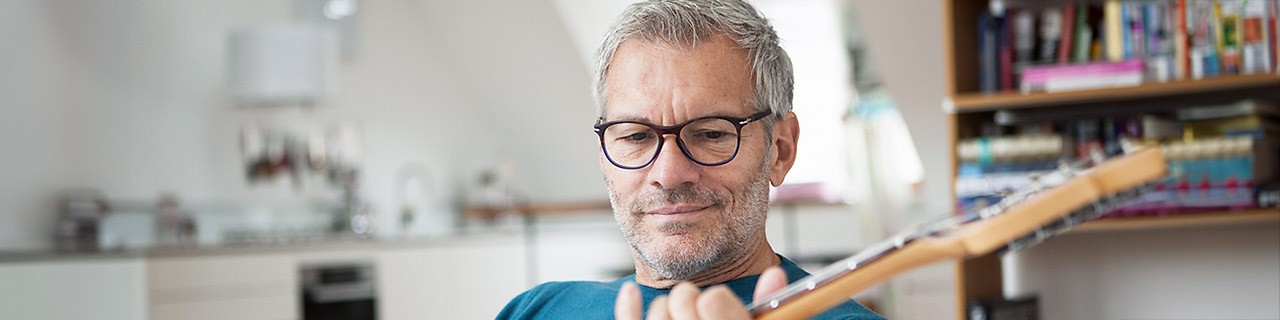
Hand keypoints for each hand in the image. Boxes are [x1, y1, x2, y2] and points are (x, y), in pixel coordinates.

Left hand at [615, 266, 788, 319]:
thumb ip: (771, 311)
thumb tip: (774, 273)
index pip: (714, 303)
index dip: (716, 301)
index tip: (714, 300)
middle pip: (683, 298)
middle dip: (690, 298)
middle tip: (699, 308)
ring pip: (659, 309)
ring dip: (667, 311)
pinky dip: (629, 305)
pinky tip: (631, 292)